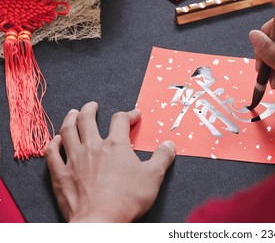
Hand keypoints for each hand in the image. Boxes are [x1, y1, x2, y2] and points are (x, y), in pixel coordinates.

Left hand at [44, 102, 175, 221]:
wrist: (100, 221)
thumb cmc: (127, 199)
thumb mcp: (154, 177)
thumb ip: (163, 157)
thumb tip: (170, 144)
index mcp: (116, 145)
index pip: (120, 120)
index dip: (128, 114)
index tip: (134, 115)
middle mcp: (93, 147)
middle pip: (87, 120)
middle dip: (90, 109)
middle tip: (93, 105)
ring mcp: (74, 160)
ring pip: (68, 131)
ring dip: (70, 119)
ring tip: (73, 113)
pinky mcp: (61, 174)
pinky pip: (52, 154)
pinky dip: (53, 144)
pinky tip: (55, 140)